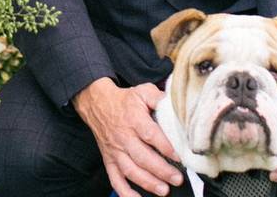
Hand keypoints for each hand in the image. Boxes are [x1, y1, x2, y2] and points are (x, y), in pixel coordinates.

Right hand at [73, 78, 183, 196]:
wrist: (98, 104)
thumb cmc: (124, 100)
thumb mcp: (143, 91)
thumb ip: (159, 98)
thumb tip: (176, 105)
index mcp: (133, 119)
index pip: (150, 134)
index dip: (165, 147)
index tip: (178, 156)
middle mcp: (123, 137)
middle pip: (142, 156)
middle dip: (161, 170)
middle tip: (177, 178)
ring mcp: (115, 151)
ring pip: (130, 170)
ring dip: (147, 182)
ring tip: (163, 190)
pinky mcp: (109, 160)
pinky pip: (115, 179)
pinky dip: (124, 192)